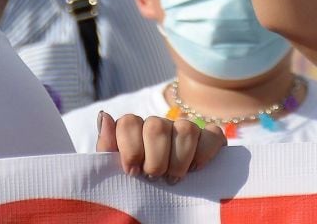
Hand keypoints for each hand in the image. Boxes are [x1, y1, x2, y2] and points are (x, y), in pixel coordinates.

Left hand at [95, 110, 226, 183]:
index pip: (129, 122)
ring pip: (186, 129)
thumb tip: (104, 115)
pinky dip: (205, 152)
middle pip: (157, 126)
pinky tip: (195, 169)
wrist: (160, 201)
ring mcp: (185, 129)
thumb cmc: (135, 184)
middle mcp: (160, 125)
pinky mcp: (209, 138)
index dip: (131, 148)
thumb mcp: (115, 170)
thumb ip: (107, 146)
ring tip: (173, 178)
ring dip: (179, 160)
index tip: (132, 173)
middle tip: (154, 177)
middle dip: (155, 159)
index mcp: (134, 130)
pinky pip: (213, 134)